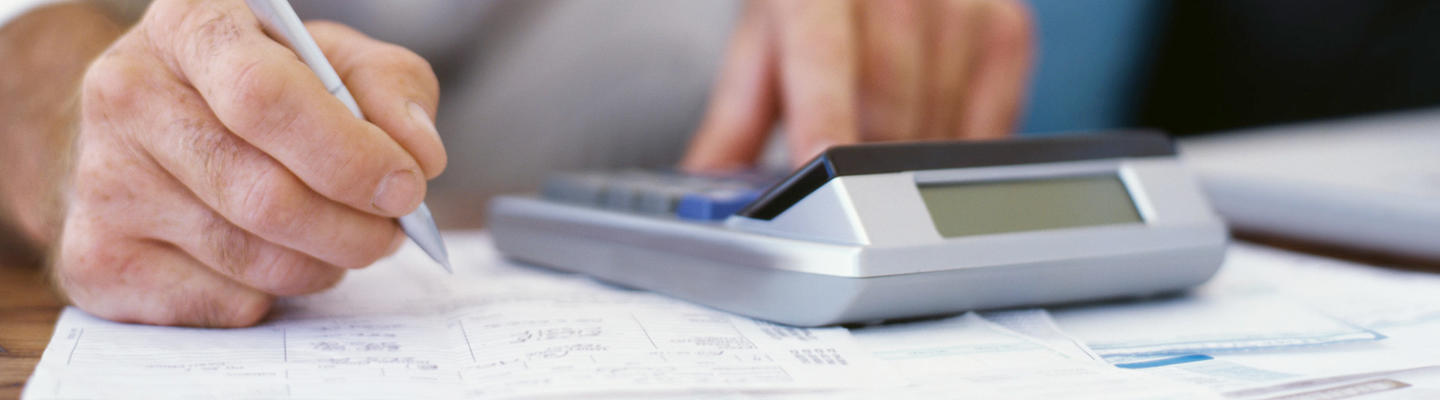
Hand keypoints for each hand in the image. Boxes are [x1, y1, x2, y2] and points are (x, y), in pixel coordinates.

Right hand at [55, 0, 444, 326]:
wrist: (153, 127)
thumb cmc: (256, 88)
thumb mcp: (334, 58)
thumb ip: (391, 88)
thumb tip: (418, 155)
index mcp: (190, 25)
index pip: (266, 97)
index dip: (349, 154)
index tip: (404, 185)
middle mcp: (128, 95)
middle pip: (264, 194)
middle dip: (353, 228)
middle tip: (391, 230)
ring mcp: (102, 181)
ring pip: (250, 258)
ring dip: (323, 264)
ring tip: (341, 240)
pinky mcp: (98, 259)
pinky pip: (224, 303)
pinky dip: (274, 295)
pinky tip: (275, 257)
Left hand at [683, 0, 1032, 168]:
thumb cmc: (818, 3)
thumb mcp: (763, 44)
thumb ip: (735, 120)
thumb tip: (709, 192)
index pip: (823, 51)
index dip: (823, 114)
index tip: (818, 166)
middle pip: (888, 100)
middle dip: (862, 162)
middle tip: (840, 195)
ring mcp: (962, 3)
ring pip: (938, 120)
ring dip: (906, 162)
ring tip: (878, 159)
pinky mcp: (1007, 28)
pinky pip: (989, 125)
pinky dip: (955, 150)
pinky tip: (927, 142)